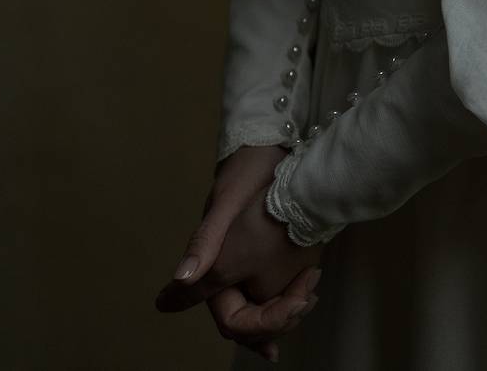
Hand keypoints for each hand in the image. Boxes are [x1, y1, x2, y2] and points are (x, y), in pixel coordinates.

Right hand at [154, 144, 324, 361]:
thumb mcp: (228, 204)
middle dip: (274, 320)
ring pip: (260, 301)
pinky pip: (271, 284)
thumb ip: (205, 242)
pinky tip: (306, 290)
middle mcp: (224, 262)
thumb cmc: (250, 169)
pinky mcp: (262, 244)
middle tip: (303, 303)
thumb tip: (178, 281)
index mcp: (211, 258)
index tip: (272, 350)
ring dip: (285, 307)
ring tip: (308, 292)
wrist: (271, 137)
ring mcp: (243, 254)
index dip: (246, 331)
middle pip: (244, 314)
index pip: (223, 313)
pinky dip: (288, 294)